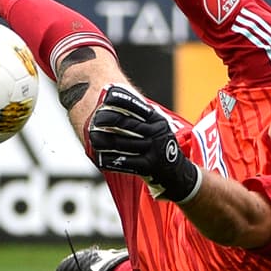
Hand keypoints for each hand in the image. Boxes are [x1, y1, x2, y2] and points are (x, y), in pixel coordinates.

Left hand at [87, 85, 201, 202]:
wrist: (176, 173)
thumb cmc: (158, 146)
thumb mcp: (156, 128)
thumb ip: (139, 118)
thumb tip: (112, 103)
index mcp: (157, 120)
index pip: (136, 106)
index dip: (120, 101)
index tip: (106, 98)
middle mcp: (157, 133)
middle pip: (127, 124)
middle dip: (108, 120)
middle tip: (95, 118)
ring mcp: (153, 150)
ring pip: (122, 143)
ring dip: (104, 140)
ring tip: (93, 137)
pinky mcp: (148, 167)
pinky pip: (125, 162)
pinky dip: (111, 160)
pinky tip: (100, 157)